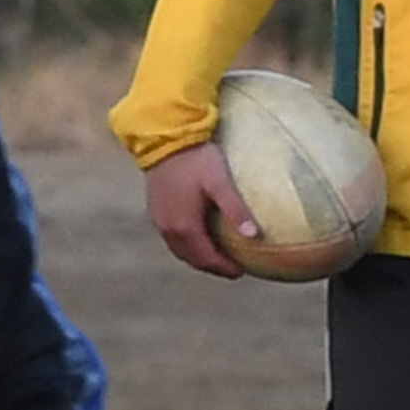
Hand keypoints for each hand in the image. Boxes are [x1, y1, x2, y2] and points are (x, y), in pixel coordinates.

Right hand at [142, 140, 255, 277]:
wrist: (163, 138)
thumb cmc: (195, 159)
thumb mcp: (219, 183)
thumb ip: (235, 210)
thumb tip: (255, 236)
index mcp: (185, 227)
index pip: (207, 259)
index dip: (224, 268)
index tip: (242, 271)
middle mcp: (168, 229)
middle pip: (192, 258)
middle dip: (212, 265)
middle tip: (231, 267)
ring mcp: (159, 220)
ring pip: (180, 249)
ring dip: (198, 255)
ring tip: (216, 254)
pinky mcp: (155, 209)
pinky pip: (172, 236)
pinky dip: (188, 242)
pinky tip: (198, 233)